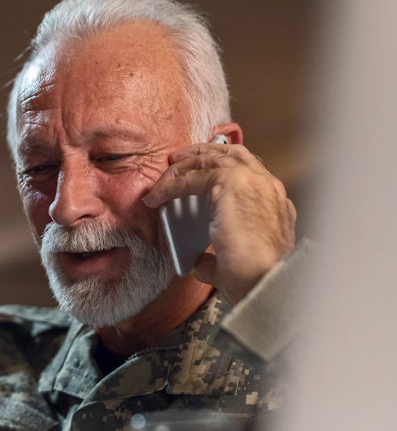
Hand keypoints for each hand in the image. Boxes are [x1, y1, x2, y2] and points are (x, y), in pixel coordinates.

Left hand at [143, 141, 295, 304]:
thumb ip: (215, 259)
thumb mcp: (235, 262)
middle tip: (179, 160)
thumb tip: (198, 263)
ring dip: (184, 165)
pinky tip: (155, 197)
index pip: (249, 174)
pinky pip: (193, 177)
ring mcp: (252, 180)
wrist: (264, 276)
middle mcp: (267, 186)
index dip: (223, 169)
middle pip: (232, 155)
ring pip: (211, 159)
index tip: (201, 174)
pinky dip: (170, 186)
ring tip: (164, 174)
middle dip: (203, 154)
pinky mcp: (231, 183)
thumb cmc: (255, 276)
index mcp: (274, 203)